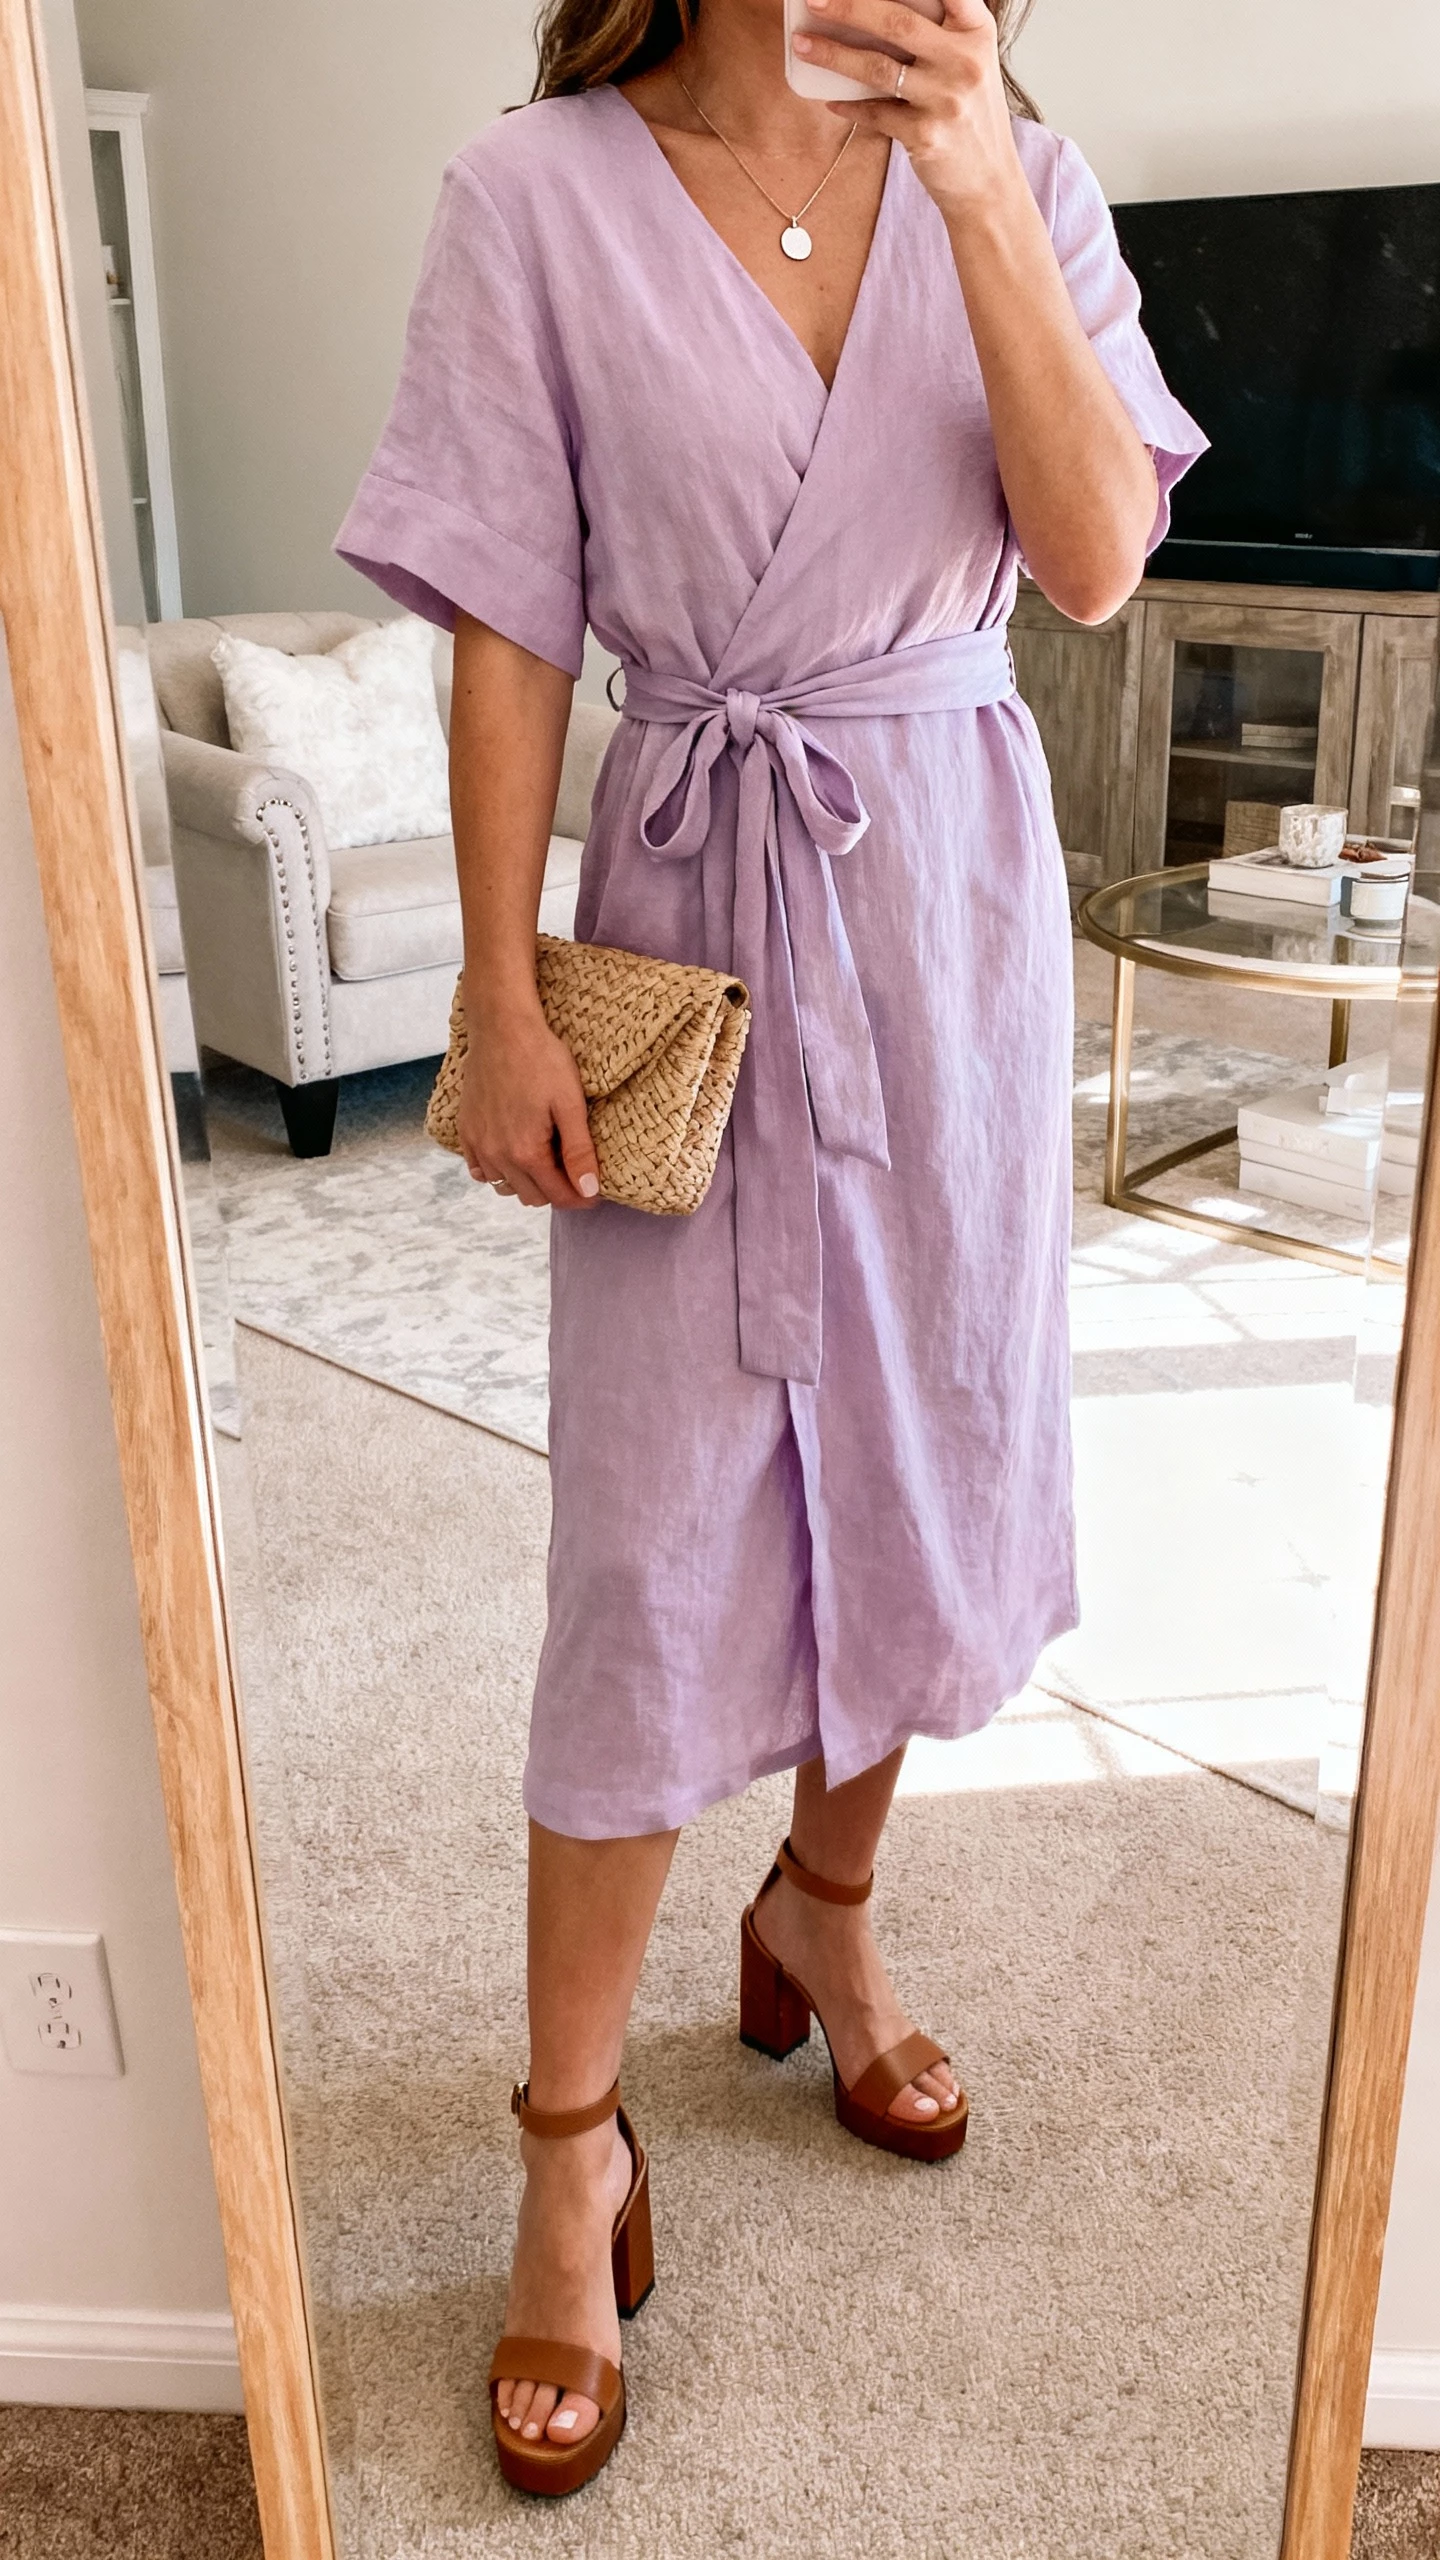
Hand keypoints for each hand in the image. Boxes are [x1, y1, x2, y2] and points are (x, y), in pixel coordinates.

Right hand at [457, 999, 600, 1209]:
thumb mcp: (571, 1104)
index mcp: (526, 1152)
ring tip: (547, 1160)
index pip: (558, 1195)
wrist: (502, 1027)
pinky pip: (480, 1170)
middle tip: (576, 1170)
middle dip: (557, 1190)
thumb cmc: (541, 1059)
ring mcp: (478, 1144)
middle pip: (532, 1196)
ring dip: (528, 1183)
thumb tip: (589, 1190)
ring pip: (505, 1187)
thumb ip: (579, 1151)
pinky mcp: (466, 1131)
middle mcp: (497, 1155)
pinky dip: (499, 1171)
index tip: (596, 1192)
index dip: (581, 1197)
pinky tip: (514, 1153)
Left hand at [793, 0, 1024, 224]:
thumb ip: (937, 34)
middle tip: (813, 0)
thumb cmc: (970, 114)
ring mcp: (946, 99)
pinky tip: (830, 100)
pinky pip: (875, 113)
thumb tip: (867, 13)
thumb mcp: (968, 63)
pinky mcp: (926, 136)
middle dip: (848, 6)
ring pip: (877, 67)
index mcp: (976, 32)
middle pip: (896, 21)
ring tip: (802, 44)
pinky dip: (849, 106)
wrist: (988, 182)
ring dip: (833, 54)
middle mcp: (966, 61)